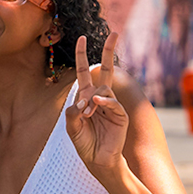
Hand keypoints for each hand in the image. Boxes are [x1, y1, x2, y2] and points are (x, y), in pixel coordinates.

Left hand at [64, 34, 127, 175]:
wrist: (98, 161)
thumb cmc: (85, 143)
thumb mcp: (72, 127)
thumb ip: (73, 112)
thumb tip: (85, 99)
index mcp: (87, 97)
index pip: (84, 72)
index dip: (82, 55)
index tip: (82, 38)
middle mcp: (101, 97)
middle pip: (105, 69)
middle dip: (109, 51)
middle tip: (115, 32)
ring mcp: (111, 105)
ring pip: (103, 89)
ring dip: (92, 99)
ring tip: (87, 115)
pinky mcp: (120, 115)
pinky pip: (112, 102)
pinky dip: (104, 102)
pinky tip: (96, 105)